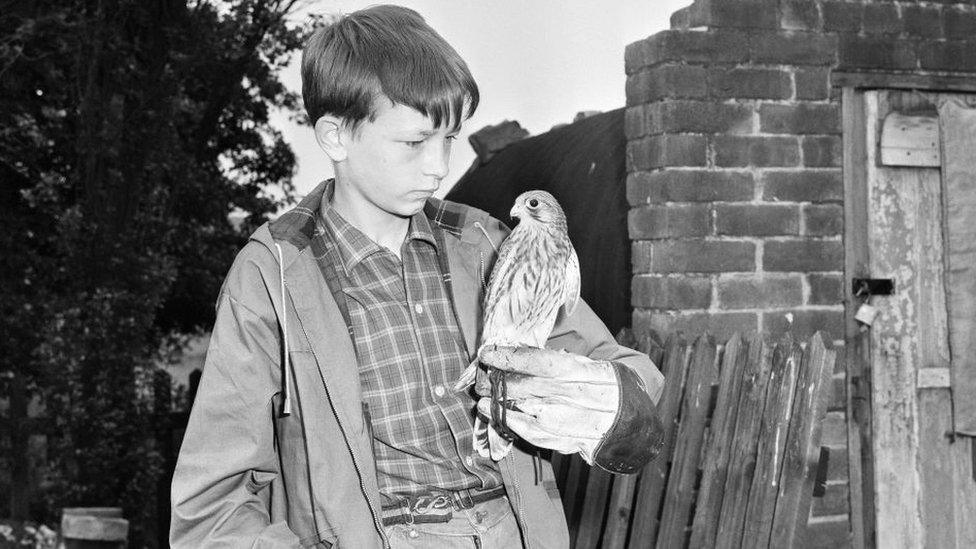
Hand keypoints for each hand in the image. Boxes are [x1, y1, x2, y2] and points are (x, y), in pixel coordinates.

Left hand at [475, 345, 619, 462]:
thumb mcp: (583, 363)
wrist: (628, 419)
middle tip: (483, 377)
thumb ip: (552, 359)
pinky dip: (509, 423)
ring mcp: (568, 421)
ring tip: (482, 398)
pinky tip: (495, 415)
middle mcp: (572, 396)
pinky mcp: (564, 440)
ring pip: (522, 410)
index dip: (508, 357)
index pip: (536, 361)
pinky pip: (529, 433)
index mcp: (579, 371)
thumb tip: (516, 351)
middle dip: (498, 381)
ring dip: (498, 403)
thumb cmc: (601, 385)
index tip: (487, 353)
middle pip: (525, 386)